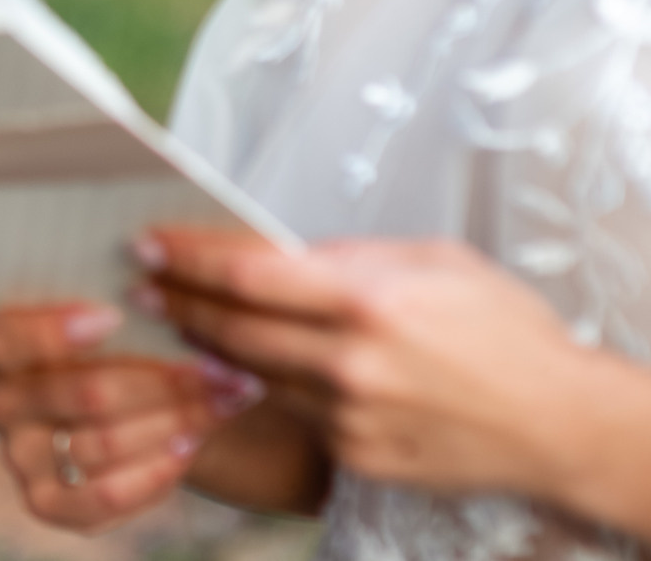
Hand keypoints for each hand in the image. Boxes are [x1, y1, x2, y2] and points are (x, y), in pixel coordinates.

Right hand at [0, 300, 243, 530]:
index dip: (56, 331)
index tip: (114, 317)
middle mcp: (2, 399)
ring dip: (172, 425)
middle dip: (161, 382)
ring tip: (221, 405)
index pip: (10, 336)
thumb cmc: (143, 343)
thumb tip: (169, 263)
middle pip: (81, 394)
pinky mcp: (45, 502)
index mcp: (7, 342)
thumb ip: (138, 292)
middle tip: (219, 370)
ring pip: (98, 445)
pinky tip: (187, 450)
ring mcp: (20, 454)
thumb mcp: (135, 309)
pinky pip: (94, 501)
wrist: (157, 409)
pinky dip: (147, 479)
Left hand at [140, 228, 640, 517]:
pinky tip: (244, 371)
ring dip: (208, 349)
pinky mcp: (354, 456)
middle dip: (177, 304)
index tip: (146, 245)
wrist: (559, 422)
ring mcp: (349, 416)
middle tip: (141, 285)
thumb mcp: (431, 261)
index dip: (184, 259)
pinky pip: (292, 414)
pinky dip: (264, 390)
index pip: (245, 276)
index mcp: (366, 300)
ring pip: (250, 376)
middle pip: (231, 330)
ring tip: (179, 321)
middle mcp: (349, 362)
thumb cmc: (501, 329)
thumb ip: (348, 257)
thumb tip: (276, 250)